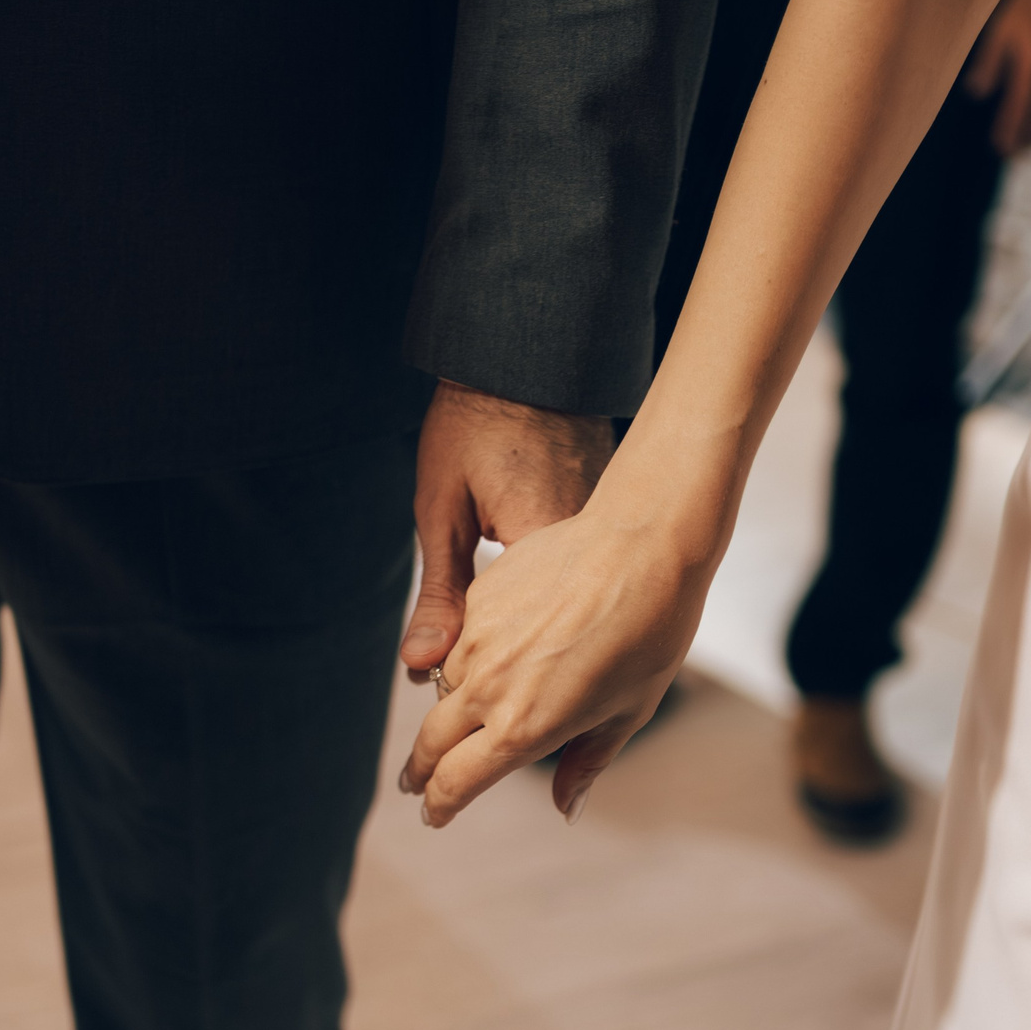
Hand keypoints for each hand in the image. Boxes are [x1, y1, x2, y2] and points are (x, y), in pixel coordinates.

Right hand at [399, 493, 716, 828]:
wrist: (644, 544)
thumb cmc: (651, 633)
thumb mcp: (628, 712)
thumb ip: (586, 763)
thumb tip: (566, 808)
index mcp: (525, 727)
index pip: (457, 782)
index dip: (440, 805)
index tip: (434, 815)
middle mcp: (490, 687)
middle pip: (431, 742)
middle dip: (420, 769)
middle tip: (414, 782)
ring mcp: (479, 639)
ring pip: (444, 689)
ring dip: (447, 712)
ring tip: (455, 722)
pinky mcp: (479, 597)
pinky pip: (460, 641)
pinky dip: (468, 659)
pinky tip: (493, 657)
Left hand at [400, 380, 616, 679]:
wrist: (519, 357)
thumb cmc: (471, 423)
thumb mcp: (441, 511)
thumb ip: (438, 593)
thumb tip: (423, 663)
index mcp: (549, 547)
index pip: (526, 643)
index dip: (485, 665)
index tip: (449, 672)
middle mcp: (589, 542)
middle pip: (552, 628)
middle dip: (506, 645)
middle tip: (462, 635)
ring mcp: (605, 527)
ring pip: (567, 601)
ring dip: (530, 613)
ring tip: (494, 597)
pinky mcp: (607, 514)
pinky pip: (581, 569)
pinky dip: (553, 580)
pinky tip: (530, 571)